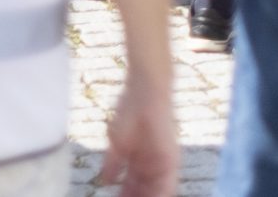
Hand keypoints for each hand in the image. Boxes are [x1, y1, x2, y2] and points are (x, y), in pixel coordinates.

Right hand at [96, 77, 177, 196]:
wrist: (146, 91)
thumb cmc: (129, 111)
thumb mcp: (117, 143)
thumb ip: (113, 164)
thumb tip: (106, 181)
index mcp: (141, 162)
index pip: (132, 188)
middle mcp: (152, 165)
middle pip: (143, 193)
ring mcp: (163, 163)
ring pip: (155, 193)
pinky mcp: (171, 160)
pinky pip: (166, 188)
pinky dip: (158, 196)